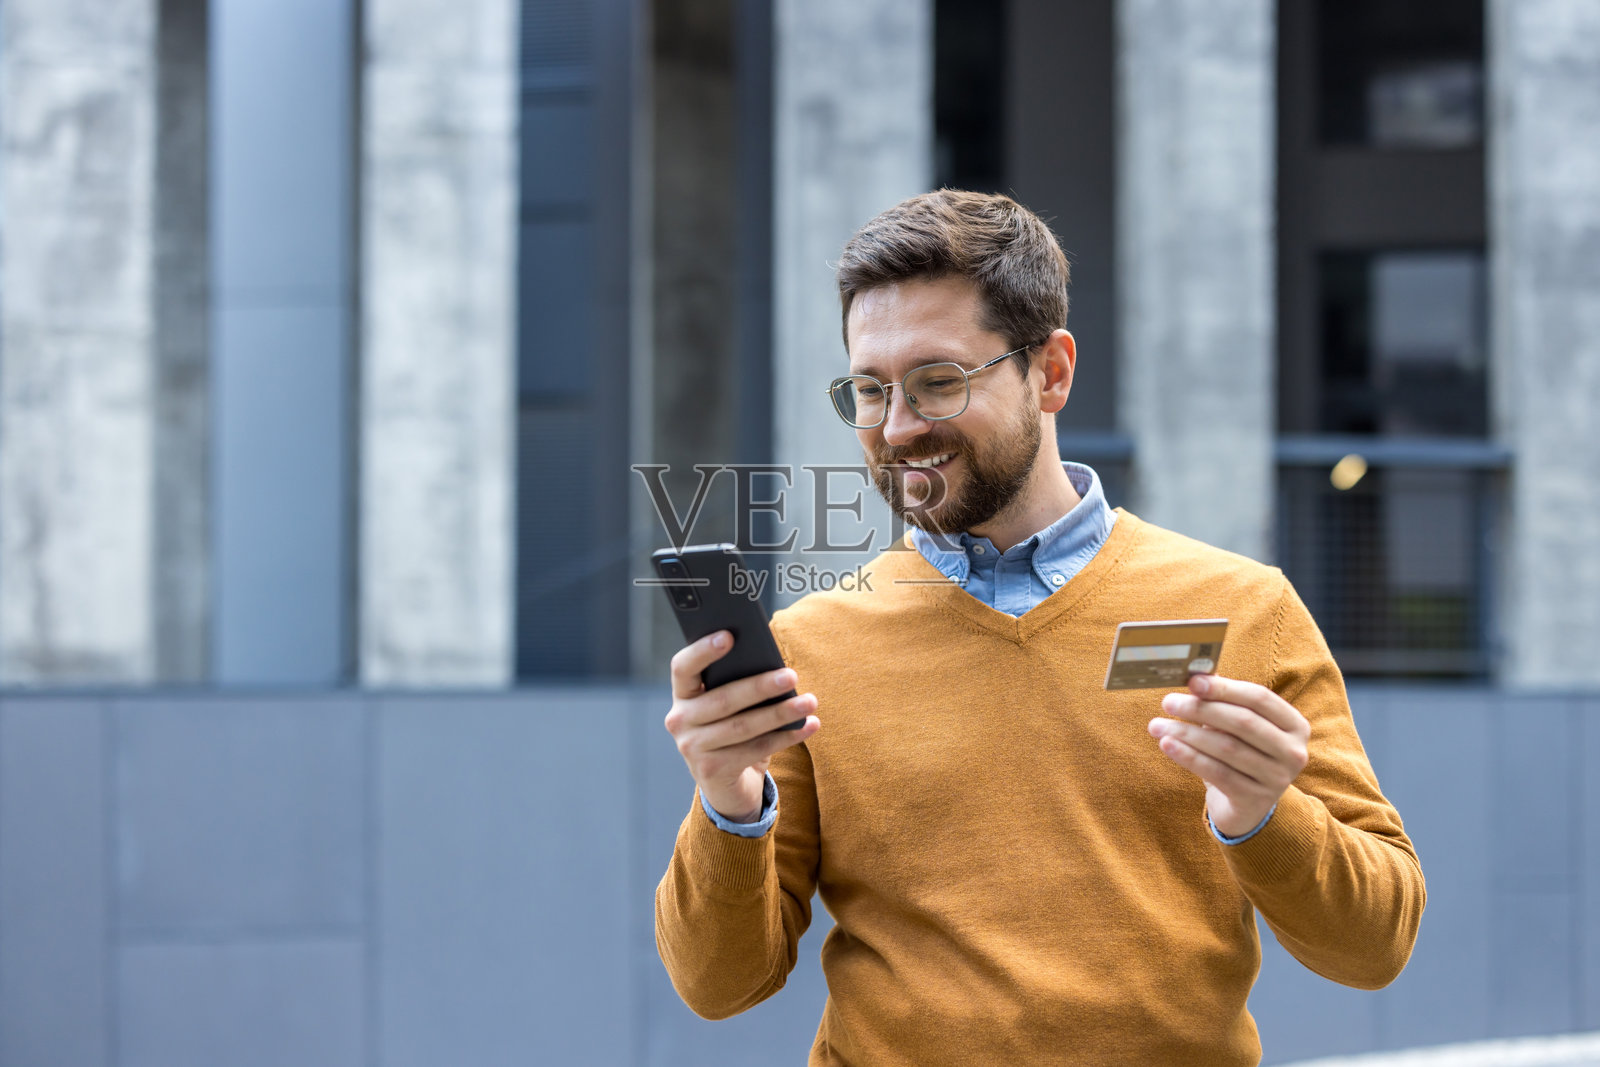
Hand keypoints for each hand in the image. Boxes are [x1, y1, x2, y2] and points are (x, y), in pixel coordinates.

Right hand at [664, 631, 819, 821]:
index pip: (683, 668)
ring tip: (810, 702)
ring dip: (780, 713)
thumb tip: (773, 664)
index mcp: (682, 695)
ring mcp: (692, 748)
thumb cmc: (732, 730)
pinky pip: (756, 750)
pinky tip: (809, 725)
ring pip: (743, 726)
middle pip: (722, 699)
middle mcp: (680, 721)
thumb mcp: (728, 707)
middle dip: (760, 686)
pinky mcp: (712, 771)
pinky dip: (786, 737)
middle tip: (791, 675)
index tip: (730, 635)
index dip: (702, 651)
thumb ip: (737, 683)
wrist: (726, 785)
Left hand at [1147, 673, 1309, 838]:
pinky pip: (1217, 773)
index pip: (1259, 698)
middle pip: (1242, 722)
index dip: (1224, 688)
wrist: (1247, 806)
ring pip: (1226, 748)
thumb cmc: (1241, 754)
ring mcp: (1277, 778)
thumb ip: (1224, 699)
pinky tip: (1167, 745)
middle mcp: (1293, 752)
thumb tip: (1196, 674)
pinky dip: (1189, 756)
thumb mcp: (1240, 726)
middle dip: (1201, 709)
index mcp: (1294, 725)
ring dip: (1187, 733)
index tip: (1192, 682)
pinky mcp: (1255, 800)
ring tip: (1157, 725)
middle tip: (1168, 702)